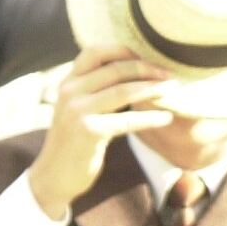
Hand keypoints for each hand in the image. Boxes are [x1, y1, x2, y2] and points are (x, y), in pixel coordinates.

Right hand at [26, 46, 172, 218]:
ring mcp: (76, 111)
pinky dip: (150, 117)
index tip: (150, 56)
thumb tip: (137, 69)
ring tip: (173, 88)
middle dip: (147, 69)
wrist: (53, 175)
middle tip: (171, 74)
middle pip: (115, 69)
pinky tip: (166, 118)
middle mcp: (69, 91)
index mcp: (68, 82)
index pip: (95, 51)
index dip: (124, 50)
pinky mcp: (87, 131)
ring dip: (153, 88)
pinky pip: (126, 120)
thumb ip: (98, 88)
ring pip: (122, 90)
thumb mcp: (81, 107)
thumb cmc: (76, 140)